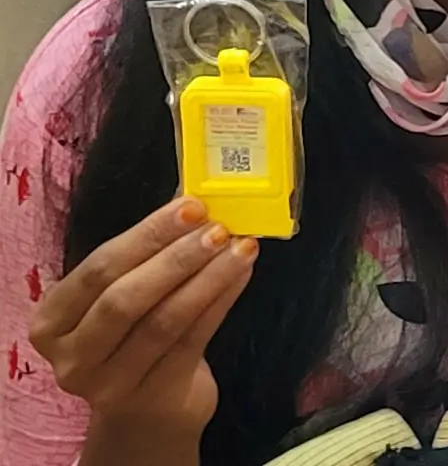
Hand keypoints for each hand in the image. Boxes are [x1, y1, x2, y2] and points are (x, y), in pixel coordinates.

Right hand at [29, 198, 257, 446]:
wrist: (149, 403)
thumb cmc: (132, 331)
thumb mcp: (122, 294)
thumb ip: (146, 252)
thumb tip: (192, 197)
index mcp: (52, 322)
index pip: (98, 269)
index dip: (147, 236)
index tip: (192, 206)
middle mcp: (72, 357)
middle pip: (125, 300)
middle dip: (177, 258)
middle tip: (219, 228)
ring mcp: (108, 384)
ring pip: (164, 322)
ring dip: (208, 278)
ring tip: (242, 247)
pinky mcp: (152, 397)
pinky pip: (192, 341)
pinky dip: (220, 302)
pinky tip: (241, 275)